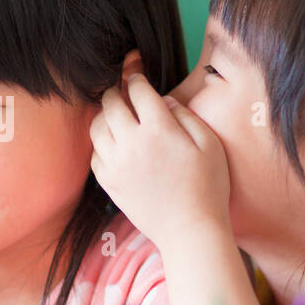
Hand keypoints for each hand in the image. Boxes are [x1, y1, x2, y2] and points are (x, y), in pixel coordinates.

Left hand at [89, 56, 231, 247]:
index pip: (138, 90)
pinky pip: (94, 153)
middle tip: (121, 89)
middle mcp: (131, 143)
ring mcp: (115, 164)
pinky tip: (113, 143)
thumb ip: (185, 115)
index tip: (136, 74)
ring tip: (115, 115)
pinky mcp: (108, 182)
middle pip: (111, 103)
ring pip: (96, 127)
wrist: (190, 230)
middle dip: (116, 91)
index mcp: (159, 130)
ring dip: (104, 115)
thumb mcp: (209, 144)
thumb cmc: (208, 187)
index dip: (136, 77)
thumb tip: (163, 101)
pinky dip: (100, 143)